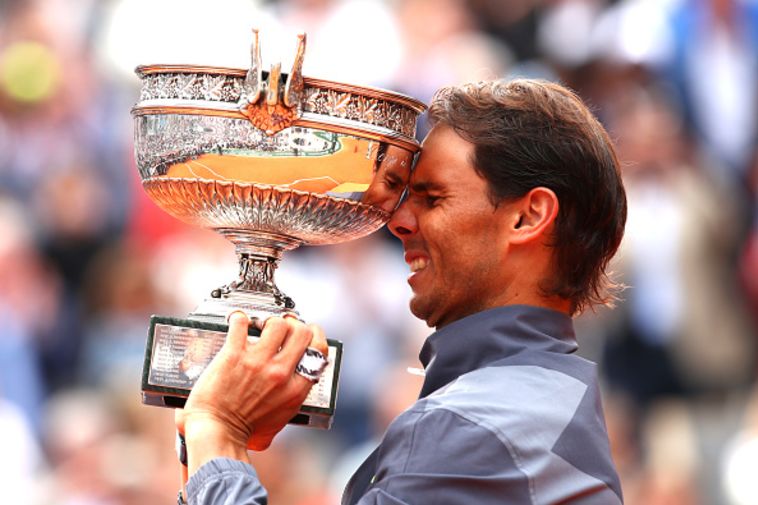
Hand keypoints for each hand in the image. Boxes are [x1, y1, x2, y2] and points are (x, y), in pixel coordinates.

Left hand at [175, 312, 327, 473]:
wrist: (216, 432)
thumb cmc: (241, 434)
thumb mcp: (277, 424)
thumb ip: (285, 409)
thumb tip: (283, 404)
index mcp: (295, 389)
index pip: (318, 351)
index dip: (316, 335)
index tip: (309, 331)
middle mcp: (280, 372)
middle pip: (302, 331)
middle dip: (295, 324)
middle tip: (285, 325)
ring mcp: (258, 361)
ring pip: (277, 323)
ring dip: (270, 320)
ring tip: (261, 324)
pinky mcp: (234, 354)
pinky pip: (242, 323)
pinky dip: (239, 318)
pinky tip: (237, 321)